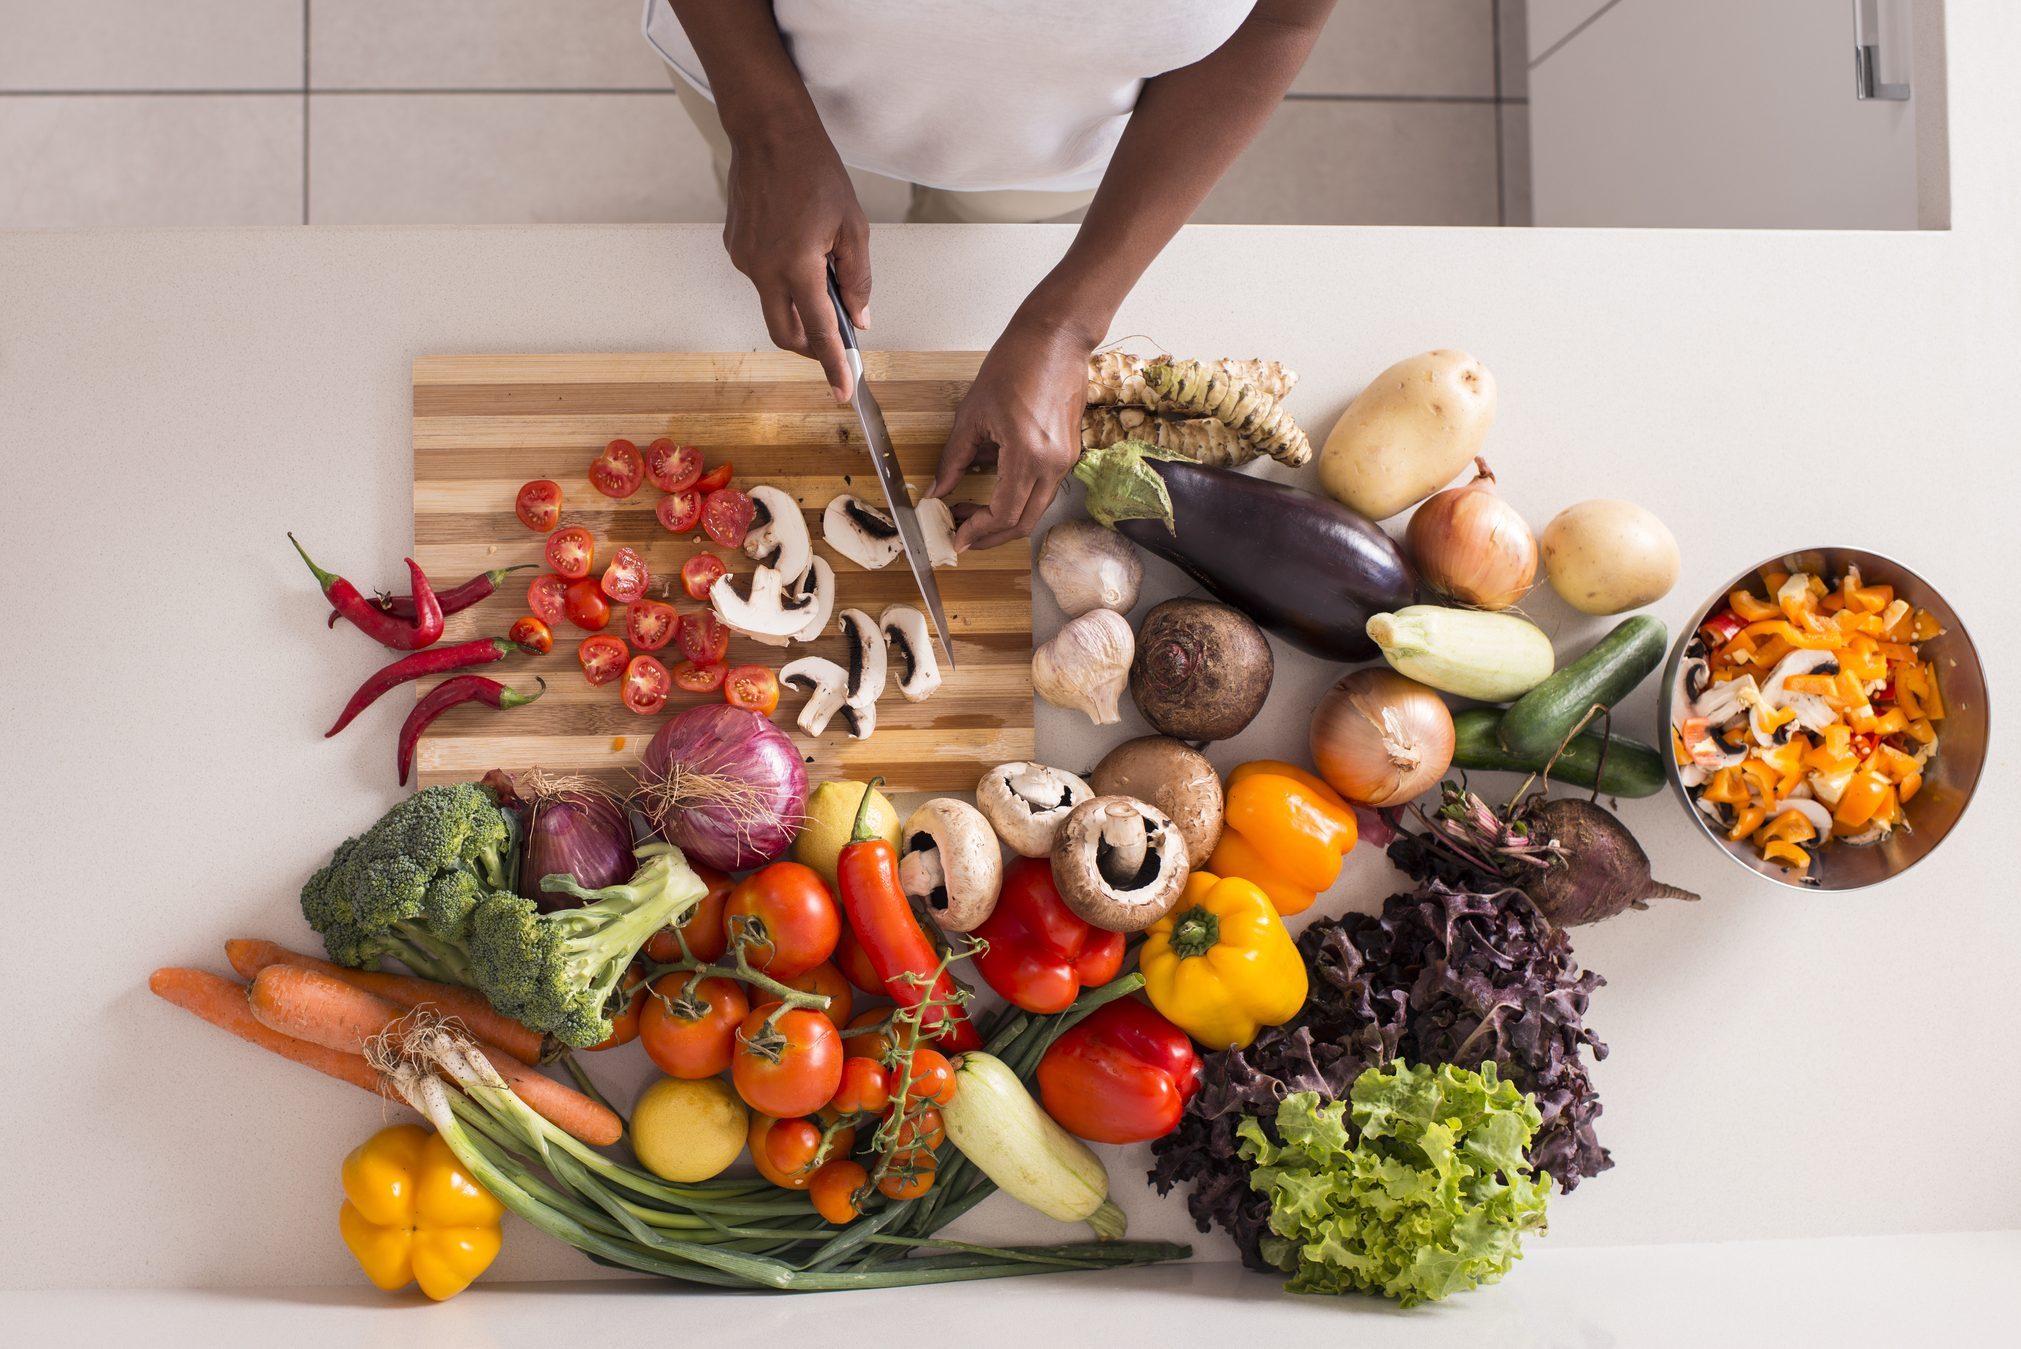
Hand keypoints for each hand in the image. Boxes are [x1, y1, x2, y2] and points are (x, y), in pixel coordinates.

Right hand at [722, 123, 868, 401]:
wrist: (768, 133)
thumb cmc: (814, 171)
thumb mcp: (853, 226)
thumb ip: (858, 279)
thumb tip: (859, 320)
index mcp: (797, 265)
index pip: (818, 331)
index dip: (833, 365)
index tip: (842, 392)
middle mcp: (763, 269)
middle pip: (786, 332)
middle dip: (810, 346)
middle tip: (836, 341)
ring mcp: (744, 259)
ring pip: (773, 304)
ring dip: (798, 303)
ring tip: (820, 267)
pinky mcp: (735, 248)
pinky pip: (762, 277)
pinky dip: (783, 277)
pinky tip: (796, 245)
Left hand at [929, 317, 1092, 552]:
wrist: (1056, 338)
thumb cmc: (1016, 363)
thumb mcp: (972, 414)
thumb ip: (954, 459)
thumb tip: (939, 491)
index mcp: (1028, 455)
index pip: (1003, 513)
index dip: (978, 532)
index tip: (956, 537)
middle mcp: (1053, 464)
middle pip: (1023, 522)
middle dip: (991, 535)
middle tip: (963, 534)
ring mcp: (1065, 460)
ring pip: (1035, 509)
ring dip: (1004, 517)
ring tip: (972, 511)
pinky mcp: (1068, 453)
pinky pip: (1042, 488)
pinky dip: (1017, 496)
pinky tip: (991, 484)